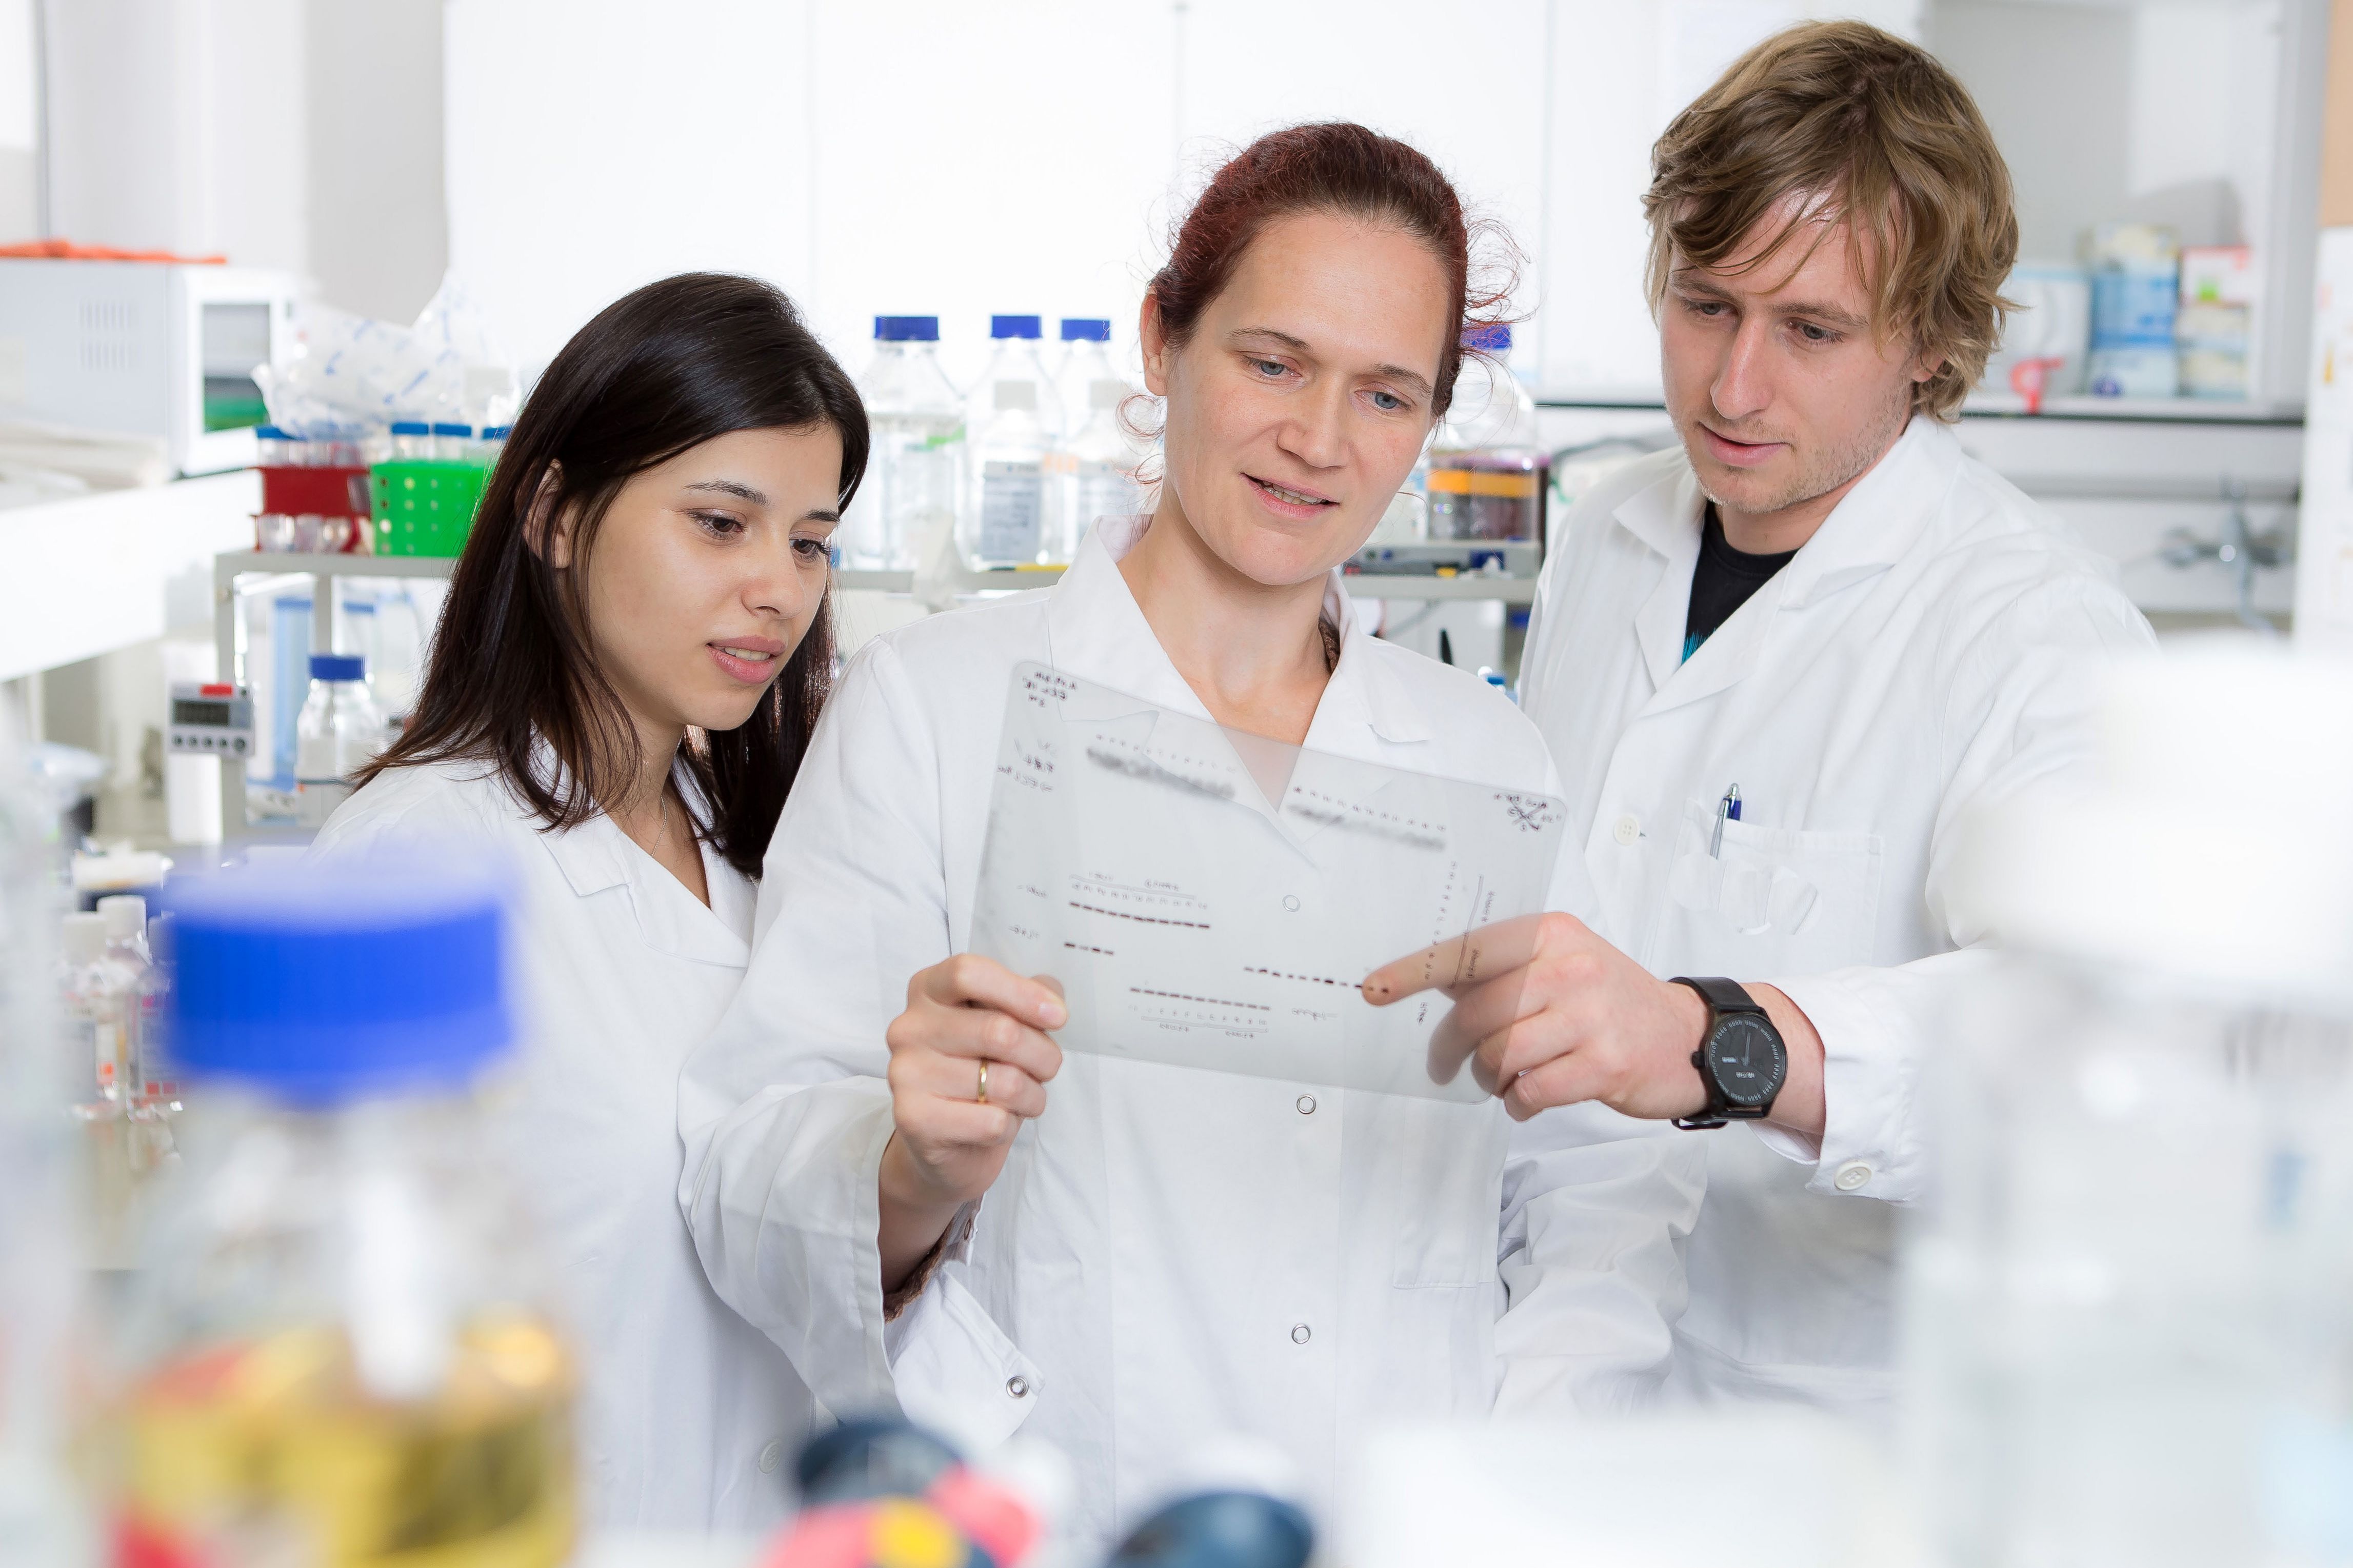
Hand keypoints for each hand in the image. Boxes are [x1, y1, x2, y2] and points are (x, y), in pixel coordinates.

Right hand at [878, 955, 1064, 1288]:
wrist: (943, 1153)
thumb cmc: (979, 1080)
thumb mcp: (1003, 1033)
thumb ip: (1030, 1003)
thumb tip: (1058, 989)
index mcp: (927, 993)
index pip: (967, 972)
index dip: (1020, 990)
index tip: (1057, 1014)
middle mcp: (905, 1030)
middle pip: (996, 1029)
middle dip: (1042, 1053)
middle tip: (1050, 1069)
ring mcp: (903, 1078)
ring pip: (1000, 1076)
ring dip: (1032, 1093)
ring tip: (1027, 1100)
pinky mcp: (914, 1124)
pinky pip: (989, 1120)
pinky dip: (1011, 1125)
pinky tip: (1004, 1126)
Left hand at [1362, 913, 1710, 1121]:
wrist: (1690, 1039)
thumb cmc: (1611, 1003)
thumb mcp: (1561, 964)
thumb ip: (1501, 969)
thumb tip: (1429, 978)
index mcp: (1551, 934)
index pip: (1468, 950)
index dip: (1414, 971)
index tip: (1373, 989)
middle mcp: (1569, 967)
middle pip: (1475, 1012)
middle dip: (1449, 1047)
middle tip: (1445, 1065)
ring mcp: (1589, 1017)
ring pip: (1498, 1054)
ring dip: (1488, 1079)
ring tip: (1502, 1081)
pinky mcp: (1604, 1065)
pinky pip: (1530, 1091)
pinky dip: (1518, 1103)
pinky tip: (1528, 1098)